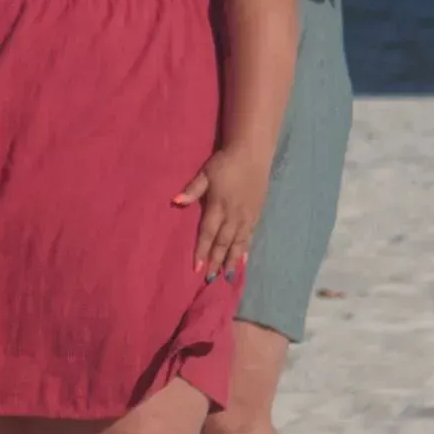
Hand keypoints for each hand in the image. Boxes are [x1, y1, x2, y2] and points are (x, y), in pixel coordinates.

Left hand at [175, 144, 273, 280]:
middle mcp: (234, 215)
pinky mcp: (257, 214)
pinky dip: (245, 249)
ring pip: (238, 243)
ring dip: (232, 260)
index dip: (202, 251)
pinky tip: (243, 259)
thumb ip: (193, 190)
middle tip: (210, 279)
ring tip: (226, 275)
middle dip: (216, 261)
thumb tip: (176, 201)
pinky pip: (250, 236)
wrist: (253, 154)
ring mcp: (247, 216)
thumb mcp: (205, 174)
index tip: (196, 267)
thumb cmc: (225, 163)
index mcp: (218, 206)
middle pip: (223, 243)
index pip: (208, 234)